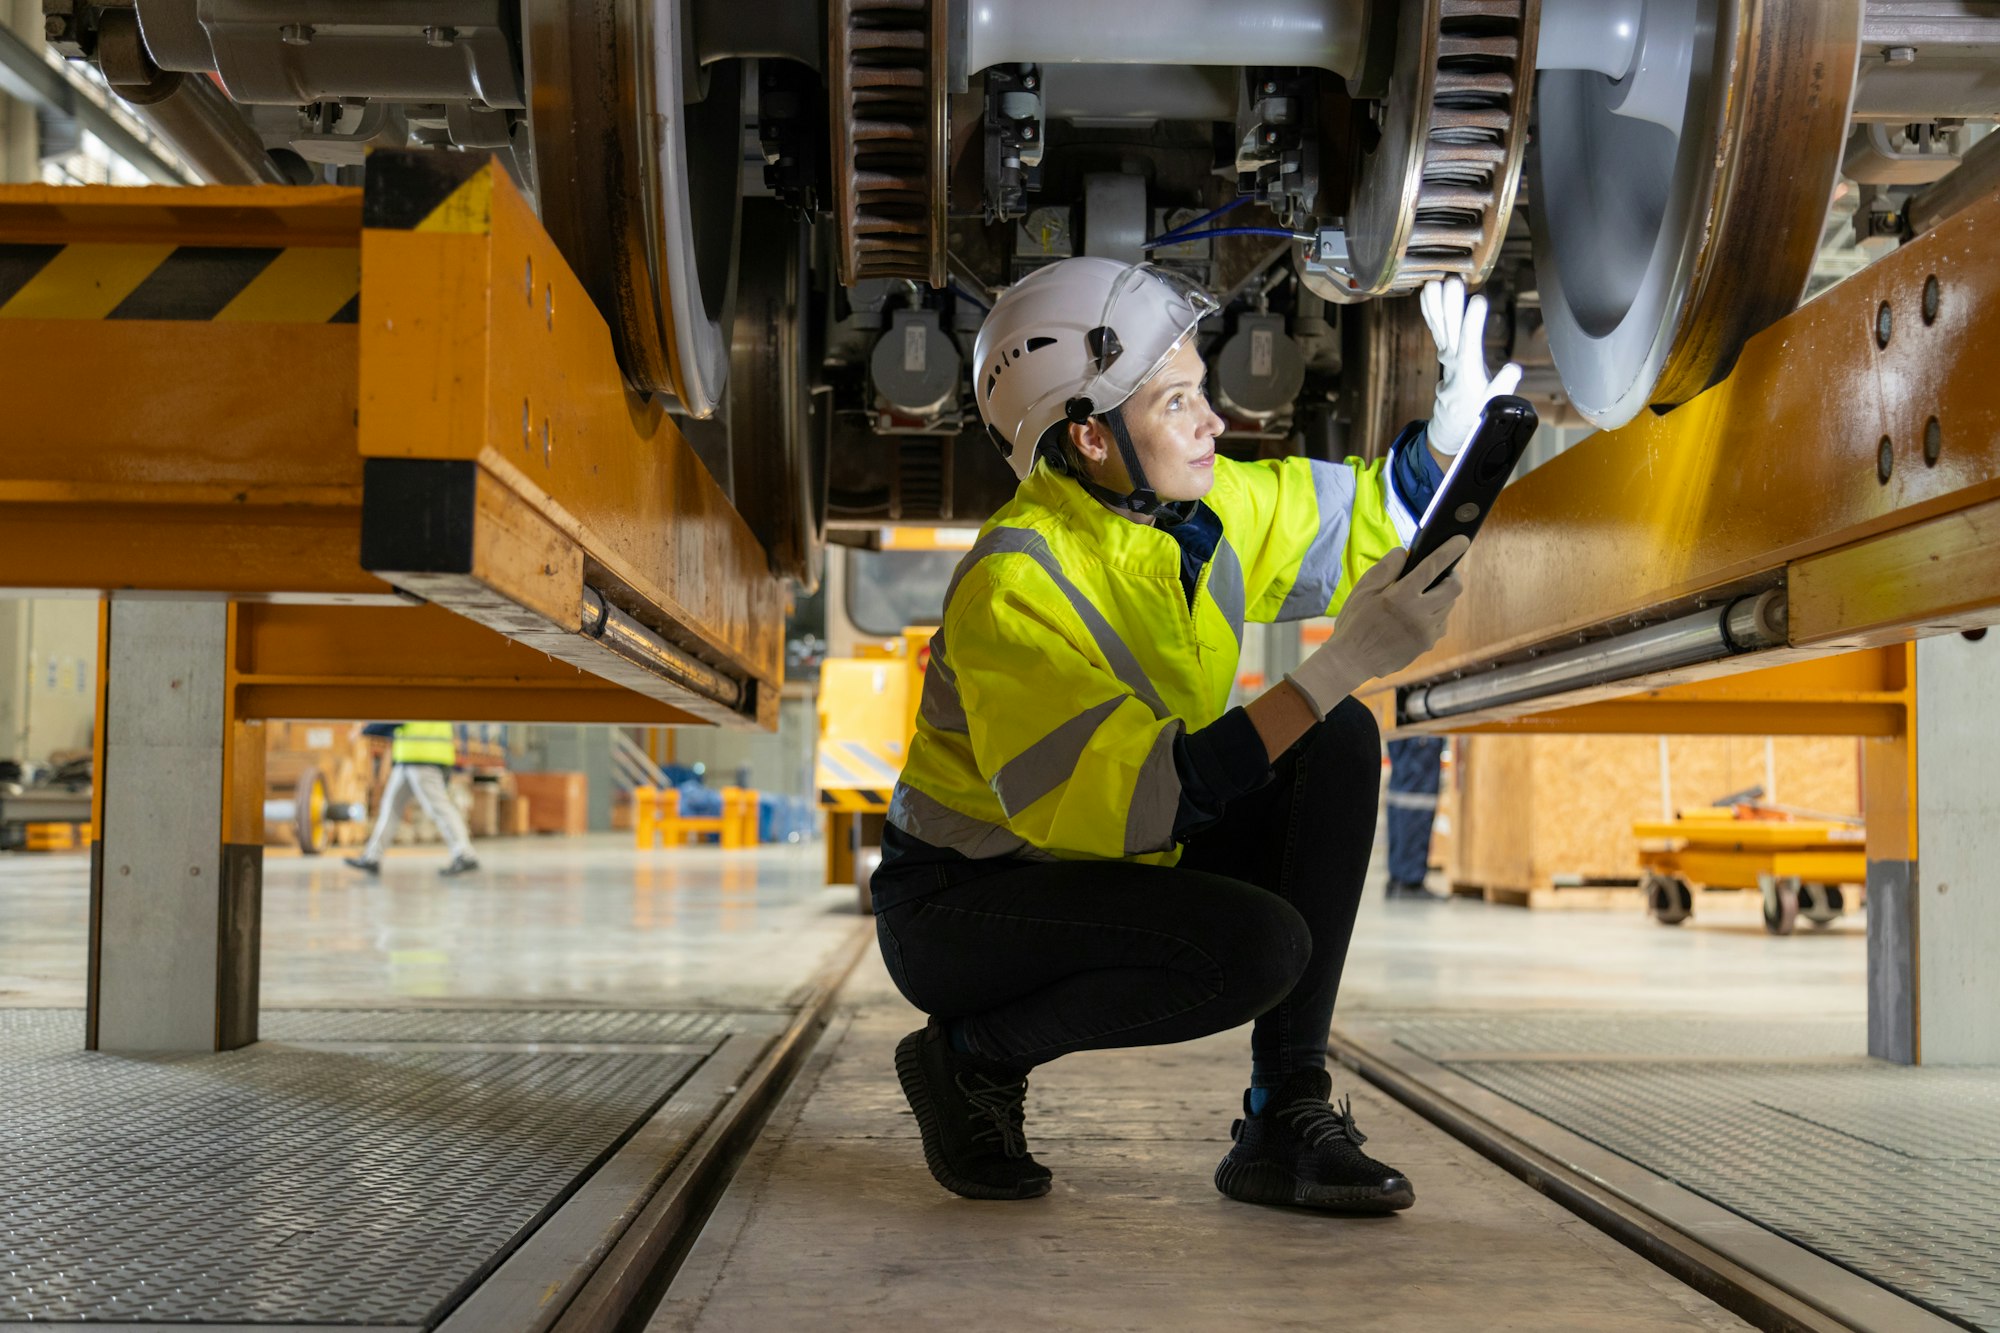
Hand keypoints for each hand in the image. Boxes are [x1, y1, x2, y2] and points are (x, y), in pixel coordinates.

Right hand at [1284, 539, 1468, 718]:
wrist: (1352, 660)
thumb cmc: (1355, 622)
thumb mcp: (1363, 590)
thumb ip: (1386, 568)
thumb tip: (1406, 552)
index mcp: (1401, 597)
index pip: (1432, 567)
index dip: (1450, 550)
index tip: (1462, 539)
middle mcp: (1419, 614)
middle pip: (1454, 588)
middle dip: (1452, 576)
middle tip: (1441, 574)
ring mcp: (1426, 632)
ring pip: (1449, 606)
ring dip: (1442, 596)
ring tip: (1421, 597)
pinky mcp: (1427, 644)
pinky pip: (1442, 623)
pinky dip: (1435, 615)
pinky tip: (1417, 617)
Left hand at [1420, 277, 1522, 455]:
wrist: (1451, 424)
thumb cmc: (1475, 414)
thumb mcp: (1492, 406)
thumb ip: (1502, 388)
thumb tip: (1514, 369)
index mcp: (1467, 373)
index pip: (1469, 344)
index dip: (1473, 323)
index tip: (1479, 301)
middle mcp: (1453, 361)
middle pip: (1451, 330)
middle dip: (1452, 305)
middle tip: (1454, 281)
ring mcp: (1446, 355)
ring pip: (1440, 326)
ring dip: (1438, 302)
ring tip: (1436, 281)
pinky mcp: (1444, 351)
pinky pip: (1435, 327)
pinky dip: (1430, 309)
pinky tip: (1428, 291)